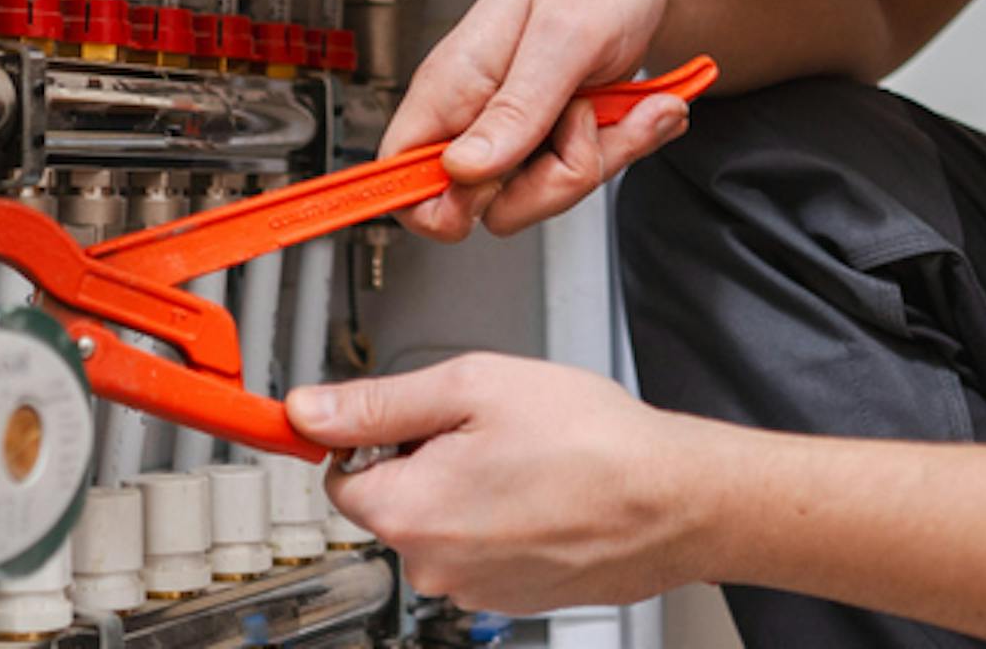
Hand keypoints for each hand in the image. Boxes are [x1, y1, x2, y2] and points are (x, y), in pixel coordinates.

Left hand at [292, 354, 716, 612]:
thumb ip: (379, 402)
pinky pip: (480, 550)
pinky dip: (500, 520)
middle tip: (488, 427)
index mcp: (408, 510)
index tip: (404, 415)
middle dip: (426, 459)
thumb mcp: (473, 386)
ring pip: (439, 525)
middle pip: (393, 501)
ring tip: (526, 459)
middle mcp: (432, 564)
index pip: (339, 474)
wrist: (676, 501)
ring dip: (466, 489)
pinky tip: (543, 491)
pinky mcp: (510, 598)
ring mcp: (473, 589)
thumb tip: (309, 411)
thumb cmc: (593, 443)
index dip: (373, 433)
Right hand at [385, 0, 696, 239]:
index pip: (399, 169)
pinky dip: (623, 146)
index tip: (489, 190)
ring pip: (544, 194)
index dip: (434, 203)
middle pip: (488, 204)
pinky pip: (581, 176)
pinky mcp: (553, 138)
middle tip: (583, 117)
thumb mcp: (563, 37)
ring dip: (603, 155)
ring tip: (619, 101)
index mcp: (453, 83)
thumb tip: (460, 169)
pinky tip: (638, 108)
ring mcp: (516, 130)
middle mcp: (476, 113)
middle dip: (556, 178)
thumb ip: (515, 108)